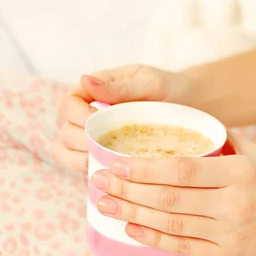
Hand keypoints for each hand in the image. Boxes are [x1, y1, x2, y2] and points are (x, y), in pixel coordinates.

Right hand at [54, 65, 187, 171]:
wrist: (191, 107)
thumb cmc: (169, 89)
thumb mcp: (149, 83)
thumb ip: (119, 86)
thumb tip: (84, 79)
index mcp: (92, 91)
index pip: (66, 104)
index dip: (76, 116)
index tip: (98, 122)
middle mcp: (85, 114)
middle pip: (64, 131)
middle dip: (79, 141)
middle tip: (106, 145)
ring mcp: (91, 137)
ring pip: (65, 152)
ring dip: (79, 160)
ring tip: (106, 162)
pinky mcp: (101, 155)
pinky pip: (83, 167)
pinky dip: (90, 172)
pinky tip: (110, 176)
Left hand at [89, 133, 255, 255]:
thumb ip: (223, 142)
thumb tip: (188, 128)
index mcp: (241, 172)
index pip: (182, 169)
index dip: (144, 168)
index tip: (116, 163)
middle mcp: (234, 203)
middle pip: (170, 197)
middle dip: (128, 189)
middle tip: (99, 181)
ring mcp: (231, 232)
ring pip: (172, 223)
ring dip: (133, 213)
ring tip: (105, 204)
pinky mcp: (229, 253)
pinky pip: (184, 246)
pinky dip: (155, 237)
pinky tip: (132, 228)